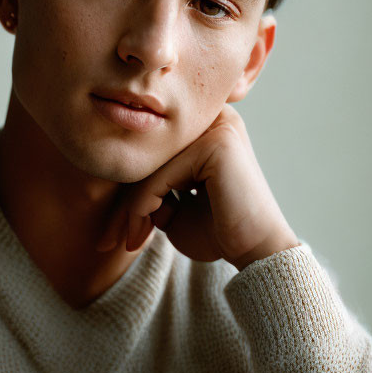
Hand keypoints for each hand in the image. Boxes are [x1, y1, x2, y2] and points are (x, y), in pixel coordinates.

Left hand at [96, 104, 299, 269]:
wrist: (258, 254)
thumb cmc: (219, 232)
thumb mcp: (174, 207)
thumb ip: (149, 187)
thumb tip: (116, 177)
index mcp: (206, 127)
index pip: (154, 150)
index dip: (131, 187)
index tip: (115, 229)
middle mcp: (213, 118)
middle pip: (150, 153)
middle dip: (126, 199)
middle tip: (113, 238)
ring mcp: (217, 127)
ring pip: (151, 164)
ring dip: (133, 206)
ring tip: (132, 239)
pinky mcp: (216, 143)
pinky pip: (161, 174)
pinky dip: (144, 206)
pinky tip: (143, 232)